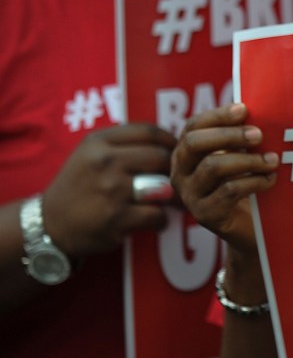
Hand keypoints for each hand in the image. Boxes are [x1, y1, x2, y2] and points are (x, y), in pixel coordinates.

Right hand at [43, 123, 175, 258]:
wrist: (51, 225)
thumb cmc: (79, 187)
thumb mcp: (89, 155)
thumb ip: (122, 145)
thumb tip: (168, 141)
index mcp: (98, 142)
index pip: (148, 132)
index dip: (170, 141)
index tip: (177, 151)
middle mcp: (104, 162)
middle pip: (160, 157)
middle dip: (173, 169)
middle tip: (176, 179)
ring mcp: (111, 190)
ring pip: (163, 187)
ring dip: (171, 196)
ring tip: (169, 201)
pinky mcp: (117, 218)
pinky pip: (157, 215)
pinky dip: (161, 220)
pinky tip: (155, 221)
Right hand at [170, 103, 278, 254]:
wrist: (248, 230)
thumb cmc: (244, 185)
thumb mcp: (238, 157)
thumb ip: (241, 137)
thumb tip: (260, 109)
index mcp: (185, 153)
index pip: (193, 126)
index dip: (217, 115)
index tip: (244, 109)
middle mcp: (180, 173)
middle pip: (195, 143)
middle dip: (229, 135)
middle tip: (259, 134)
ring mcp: (189, 195)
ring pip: (213, 167)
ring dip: (248, 160)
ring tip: (273, 160)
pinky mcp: (205, 215)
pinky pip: (228, 191)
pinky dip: (254, 181)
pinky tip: (271, 179)